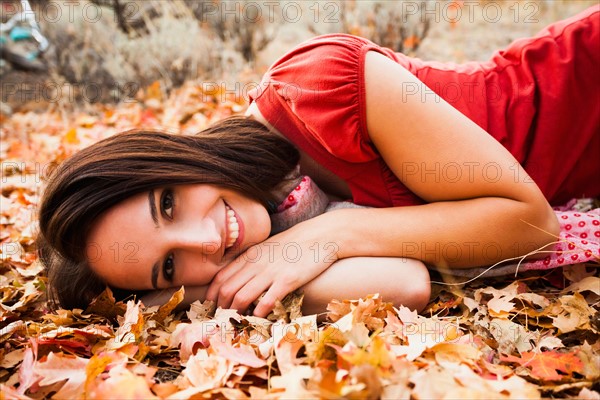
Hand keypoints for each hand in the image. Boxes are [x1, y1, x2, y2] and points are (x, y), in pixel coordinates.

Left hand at [205, 218, 339, 316]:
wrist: (321, 235)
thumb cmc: (295, 244)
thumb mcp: (268, 249)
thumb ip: (253, 262)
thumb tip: (241, 280)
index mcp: (250, 256)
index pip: (220, 278)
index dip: (212, 296)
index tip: (212, 309)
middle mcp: (255, 263)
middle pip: (227, 290)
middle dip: (221, 309)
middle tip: (222, 322)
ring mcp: (270, 272)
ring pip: (241, 297)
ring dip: (235, 314)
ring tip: (236, 324)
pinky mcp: (287, 280)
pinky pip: (266, 301)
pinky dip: (258, 314)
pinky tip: (258, 320)